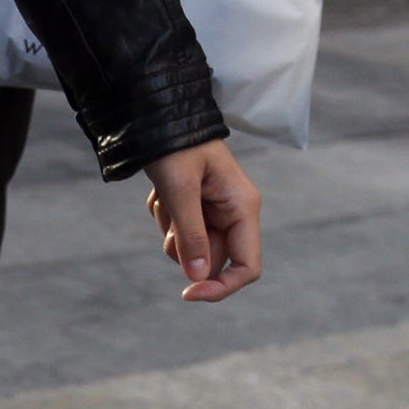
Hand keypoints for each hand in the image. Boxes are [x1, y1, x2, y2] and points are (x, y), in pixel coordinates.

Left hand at [142, 140, 261, 301]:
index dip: (221, 287)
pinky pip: (177, 232)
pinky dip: (163, 214)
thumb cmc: (175, 146)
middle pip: (211, 260)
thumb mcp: (180, 189)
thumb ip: (191, 234)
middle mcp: (234, 213)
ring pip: (190, 249)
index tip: (188, 293)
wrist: (160, 116)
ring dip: (170, 229)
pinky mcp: (196, 207)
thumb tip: (197, 278)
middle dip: (183, 246)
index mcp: (243, 208)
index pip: (247, 267)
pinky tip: (162, 189)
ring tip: (165, 194)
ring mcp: (215, 211)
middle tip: (169, 212)